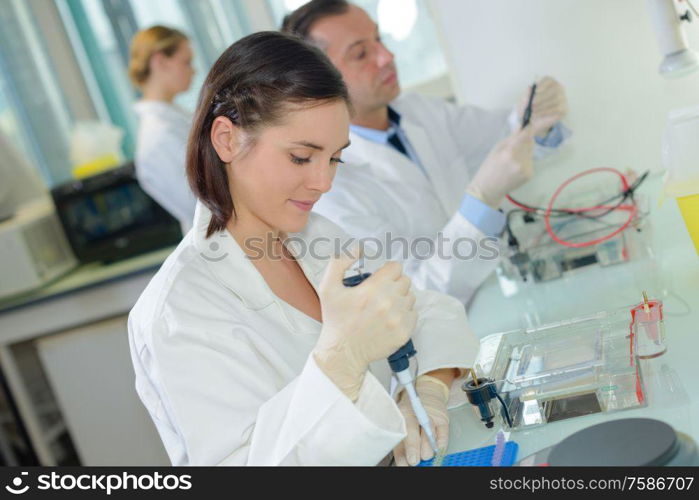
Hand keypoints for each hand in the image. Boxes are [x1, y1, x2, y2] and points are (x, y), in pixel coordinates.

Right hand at [313, 248, 417, 400]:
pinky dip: (404, 314)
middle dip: (394, 283)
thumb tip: (356, 248)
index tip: (381, 278)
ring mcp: (398, 319)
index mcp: (372, 289)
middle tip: (381, 293)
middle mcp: (389, 303)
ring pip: (411, 297)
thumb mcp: (328, 288)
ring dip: (400, 298)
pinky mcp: (404, 332)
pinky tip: (390, 318)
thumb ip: (339, 262)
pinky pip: (414, 314)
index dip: (388, 270)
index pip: (396, 267)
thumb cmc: (336, 320)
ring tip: (385, 307)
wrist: (342, 353)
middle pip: (405, 280)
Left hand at [393, 375, 450, 465]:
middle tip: (414, 460)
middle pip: (412, 428)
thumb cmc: (413, 411)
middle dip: (413, 447)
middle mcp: (413, 412)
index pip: (399, 432)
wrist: (428, 393)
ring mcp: (429, 414)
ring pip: (428, 430)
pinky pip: (443, 431)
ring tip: (425, 456)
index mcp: (401, 414)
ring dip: (427, 446)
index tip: (403, 463)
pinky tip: (437, 450)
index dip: (401, 450)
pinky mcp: (442, 418)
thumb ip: (403, 442)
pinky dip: (441, 443)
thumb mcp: (404, 423)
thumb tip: (404, 462)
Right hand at [466, 125, 534, 208]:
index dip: (530, 128)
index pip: (526, 135)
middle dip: (525, 141)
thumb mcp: (495, 150)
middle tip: (512, 148)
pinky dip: (525, 162)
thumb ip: (511, 138)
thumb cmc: (488, 168)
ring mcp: (526, 169)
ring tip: (511, 162)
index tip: (532, 123)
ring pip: (530, 152)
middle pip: (530, 143)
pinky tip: (514, 169)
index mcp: (509, 153)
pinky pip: (530, 162)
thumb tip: (523, 126)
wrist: (488, 190)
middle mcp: (520, 160)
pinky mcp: (529, 175)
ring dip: (524, 153)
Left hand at [517, 76, 567, 138]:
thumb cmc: (528, 107)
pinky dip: (545, 112)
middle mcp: (558, 89)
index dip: (543, 84)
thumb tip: (529, 87)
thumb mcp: (524, 100)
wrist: (531, 121)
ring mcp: (562, 98)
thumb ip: (526, 94)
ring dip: (542, 106)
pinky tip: (537, 115)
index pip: (549, 80)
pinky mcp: (563, 109)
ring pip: (555, 100)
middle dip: (542, 97)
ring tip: (532, 111)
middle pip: (554, 89)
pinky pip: (557, 109)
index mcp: (548, 83)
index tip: (535, 91)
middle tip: (532, 104)